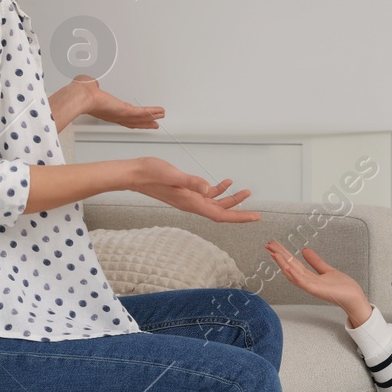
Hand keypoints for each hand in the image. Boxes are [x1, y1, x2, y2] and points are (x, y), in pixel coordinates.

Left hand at [76, 76, 164, 128]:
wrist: (81, 96)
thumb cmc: (81, 93)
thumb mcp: (88, 85)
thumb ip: (93, 84)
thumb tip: (92, 81)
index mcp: (105, 110)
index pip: (121, 117)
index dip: (131, 119)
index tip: (137, 118)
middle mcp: (113, 115)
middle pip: (133, 122)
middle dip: (144, 122)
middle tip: (154, 123)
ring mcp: (120, 114)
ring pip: (139, 118)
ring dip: (151, 118)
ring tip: (160, 116)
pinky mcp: (125, 111)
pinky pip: (141, 112)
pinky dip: (152, 112)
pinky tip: (159, 111)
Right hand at [131, 156, 260, 222]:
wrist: (135, 174)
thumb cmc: (151, 174)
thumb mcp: (173, 175)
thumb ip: (191, 182)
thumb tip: (207, 188)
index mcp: (191, 202)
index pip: (220, 215)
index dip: (239, 217)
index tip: (255, 218)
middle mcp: (192, 203)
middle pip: (221, 212)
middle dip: (240, 210)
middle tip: (256, 209)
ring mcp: (189, 198)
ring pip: (215, 203)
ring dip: (231, 199)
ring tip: (245, 191)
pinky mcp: (186, 191)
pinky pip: (206, 194)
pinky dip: (218, 190)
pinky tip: (225, 183)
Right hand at [264, 241, 370, 318]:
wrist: (353, 297)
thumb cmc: (342, 287)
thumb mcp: (327, 269)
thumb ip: (315, 261)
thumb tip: (304, 250)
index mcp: (309, 276)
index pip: (292, 262)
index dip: (283, 253)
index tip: (274, 245)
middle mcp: (307, 281)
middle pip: (289, 266)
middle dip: (279, 255)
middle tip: (268, 245)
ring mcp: (310, 286)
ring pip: (293, 273)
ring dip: (283, 264)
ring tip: (274, 254)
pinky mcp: (316, 290)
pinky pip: (303, 283)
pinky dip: (295, 276)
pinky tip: (288, 268)